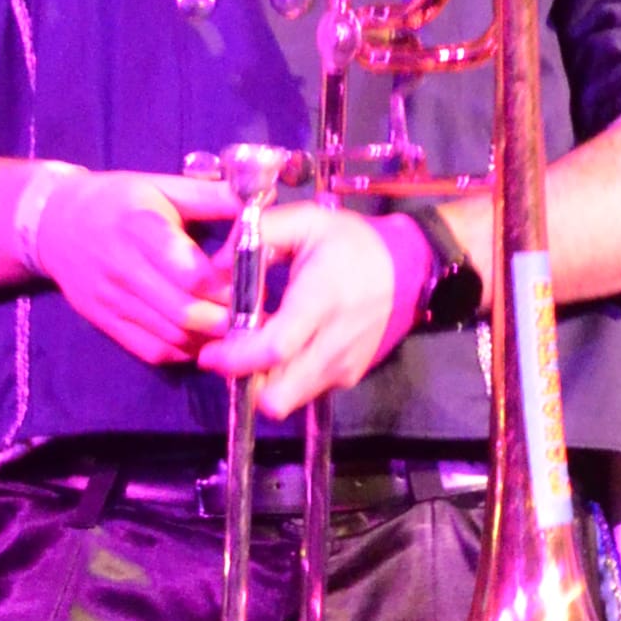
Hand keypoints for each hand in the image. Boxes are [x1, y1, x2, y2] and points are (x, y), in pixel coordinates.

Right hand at [31, 167, 235, 362]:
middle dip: (225, 318)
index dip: (226, 284)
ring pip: (172, 337)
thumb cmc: (116, 202)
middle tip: (252, 313)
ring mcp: (111, 301)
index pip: (189, 271)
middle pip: (184, 312)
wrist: (55, 227)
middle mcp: (122, 269)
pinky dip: (183, 351)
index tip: (251, 282)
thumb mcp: (160, 186)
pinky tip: (201, 339)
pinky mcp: (105, 324)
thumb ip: (209, 196)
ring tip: (234, 329)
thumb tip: (261, 199)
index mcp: (139, 227)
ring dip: (208, 339)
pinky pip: (152, 351)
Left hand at [196, 201, 419, 420]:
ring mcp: (343, 367)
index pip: (275, 350)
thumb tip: (217, 264)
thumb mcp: (307, 220)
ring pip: (287, 400)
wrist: (409, 267)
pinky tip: (282, 351)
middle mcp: (334, 344)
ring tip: (254, 350)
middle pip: (278, 395)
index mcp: (322, 301)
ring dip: (261, 383)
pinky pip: (303, 392)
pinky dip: (283, 379)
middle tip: (228, 357)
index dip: (236, 359)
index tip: (211, 353)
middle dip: (243, 382)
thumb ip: (260, 233)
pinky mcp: (348, 377)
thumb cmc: (352, 244)